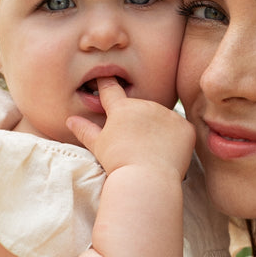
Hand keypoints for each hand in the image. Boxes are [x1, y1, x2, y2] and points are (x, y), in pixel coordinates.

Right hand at [66, 77, 195, 178]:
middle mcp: (146, 105)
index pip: (111, 90)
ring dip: (158, 130)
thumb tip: (71, 120)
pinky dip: (176, 140)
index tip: (105, 77)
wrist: (146, 179)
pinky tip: (169, 153)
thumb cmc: (118, 163)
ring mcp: (167, 115)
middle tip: (136, 145)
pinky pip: (181, 131)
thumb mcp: (98, 146)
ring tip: (152, 152)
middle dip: (139, 121)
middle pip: (141, 109)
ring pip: (162, 119)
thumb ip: (85, 130)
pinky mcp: (185, 128)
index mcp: (122, 108)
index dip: (107, 84)